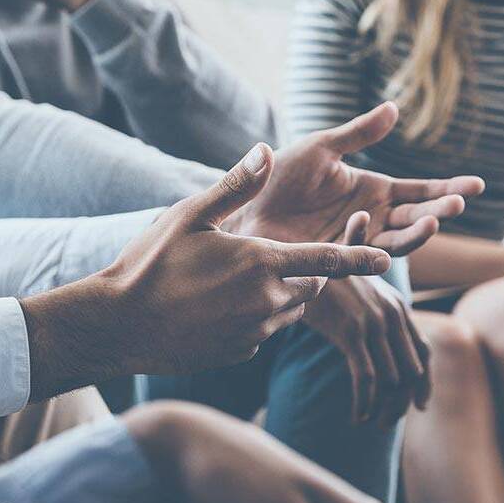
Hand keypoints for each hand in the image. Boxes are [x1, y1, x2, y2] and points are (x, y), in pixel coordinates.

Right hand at [21, 144, 390, 392]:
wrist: (117, 325)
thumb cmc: (149, 265)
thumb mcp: (189, 215)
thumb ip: (235, 186)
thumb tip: (266, 150)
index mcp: (262, 262)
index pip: (327, 260)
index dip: (359, 256)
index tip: (386, 258)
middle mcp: (267, 300)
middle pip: (312, 287)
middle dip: (310, 273)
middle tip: (283, 259)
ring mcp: (255, 331)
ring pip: (290, 309)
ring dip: (284, 294)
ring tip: (246, 279)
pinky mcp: (241, 352)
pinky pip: (265, 331)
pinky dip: (259, 316)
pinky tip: (222, 306)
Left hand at [228, 102, 484, 255]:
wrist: (244, 210)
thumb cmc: (278, 178)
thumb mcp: (321, 148)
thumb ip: (358, 133)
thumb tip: (394, 109)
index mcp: (374, 190)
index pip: (422, 191)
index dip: (448, 188)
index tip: (477, 185)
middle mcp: (373, 218)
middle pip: (418, 217)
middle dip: (441, 210)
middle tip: (459, 202)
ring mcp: (357, 241)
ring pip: (399, 242)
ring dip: (419, 232)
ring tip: (434, 219)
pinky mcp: (337, 258)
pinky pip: (361, 252)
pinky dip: (366, 238)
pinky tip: (363, 218)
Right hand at [302, 276, 429, 427]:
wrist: (299, 262)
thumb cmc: (326, 281)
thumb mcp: (361, 292)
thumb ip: (379, 316)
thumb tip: (387, 352)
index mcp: (399, 306)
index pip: (424, 353)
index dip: (425, 384)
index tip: (419, 405)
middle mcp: (392, 314)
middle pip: (410, 372)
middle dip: (402, 403)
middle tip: (386, 421)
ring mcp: (373, 323)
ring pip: (392, 380)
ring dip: (383, 408)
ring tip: (371, 421)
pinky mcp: (351, 332)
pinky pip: (367, 379)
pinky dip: (365, 403)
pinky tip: (357, 416)